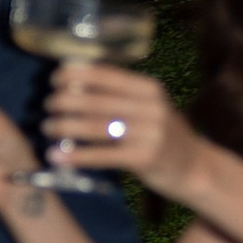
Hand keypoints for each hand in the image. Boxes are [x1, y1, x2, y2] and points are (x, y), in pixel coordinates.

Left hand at [46, 62, 198, 192]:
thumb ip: (121, 95)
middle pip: (96, 100)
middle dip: (64, 101)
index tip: (54, 79)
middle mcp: (151, 107)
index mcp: (149, 88)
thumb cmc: (162, 135)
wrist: (196, 168)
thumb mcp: (150, 107)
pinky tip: (57, 157)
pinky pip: (102, 155)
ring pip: (95, 127)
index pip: (106, 75)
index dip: (76, 75)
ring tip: (46, 127)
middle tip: (46, 105)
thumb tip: (74, 82)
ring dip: (64, 126)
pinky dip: (76, 155)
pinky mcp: (144, 159)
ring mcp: (149, 133)